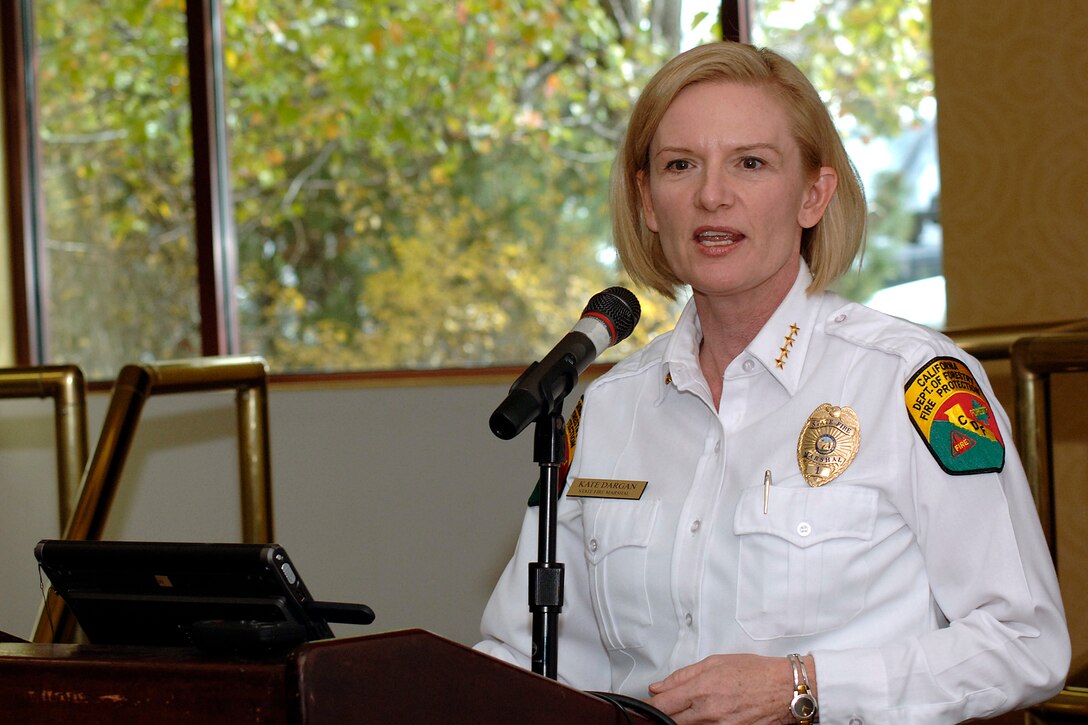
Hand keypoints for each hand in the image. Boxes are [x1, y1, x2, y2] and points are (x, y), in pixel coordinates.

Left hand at [647, 653, 799, 723]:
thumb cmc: (755, 673)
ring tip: (683, 712)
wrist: (784, 690)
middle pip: (669, 721)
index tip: (641, 707)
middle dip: (660, 716)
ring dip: (679, 721)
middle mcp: (707, 712)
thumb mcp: (714, 663)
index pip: (661, 704)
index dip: (646, 706)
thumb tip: (658, 686)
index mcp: (701, 689)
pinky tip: (699, 718)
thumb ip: (682, 676)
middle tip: (657, 711)